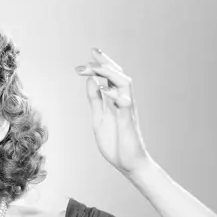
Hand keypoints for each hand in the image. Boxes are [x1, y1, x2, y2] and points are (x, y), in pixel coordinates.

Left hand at [75, 48, 153, 174]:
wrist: (129, 164)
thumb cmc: (115, 143)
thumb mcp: (99, 119)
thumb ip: (95, 101)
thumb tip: (90, 81)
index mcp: (115, 101)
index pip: (110, 77)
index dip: (102, 63)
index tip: (91, 53)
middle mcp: (123, 101)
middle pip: (118, 74)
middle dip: (104, 63)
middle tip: (87, 57)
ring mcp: (127, 110)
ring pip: (124, 83)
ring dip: (108, 73)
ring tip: (93, 69)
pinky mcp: (129, 121)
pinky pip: (125, 103)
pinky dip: (114, 94)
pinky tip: (104, 88)